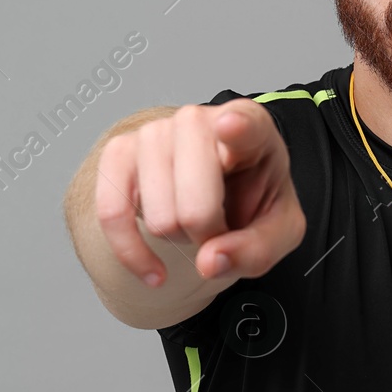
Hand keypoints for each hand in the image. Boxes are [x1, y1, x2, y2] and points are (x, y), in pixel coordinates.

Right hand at [94, 101, 305, 286]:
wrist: (220, 192)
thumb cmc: (252, 200)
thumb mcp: (280, 230)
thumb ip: (257, 249)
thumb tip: (209, 261)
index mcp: (252, 129)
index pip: (246, 123)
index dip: (238, 127)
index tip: (230, 126)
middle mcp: (198, 120)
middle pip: (195, 201)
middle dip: (206, 233)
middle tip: (218, 228)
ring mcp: (154, 132)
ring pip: (156, 213)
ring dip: (175, 237)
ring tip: (192, 224)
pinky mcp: (119, 153)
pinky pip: (111, 212)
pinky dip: (131, 251)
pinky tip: (153, 271)